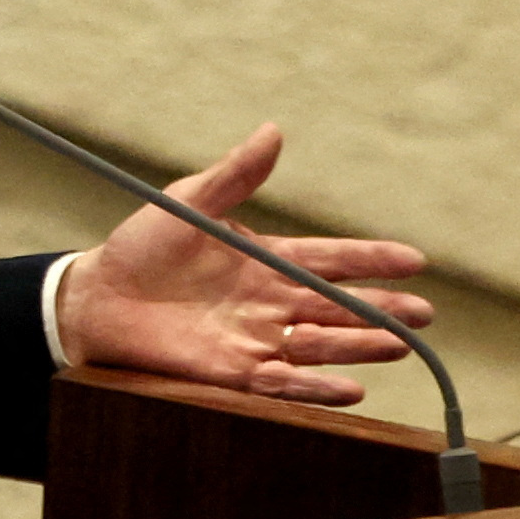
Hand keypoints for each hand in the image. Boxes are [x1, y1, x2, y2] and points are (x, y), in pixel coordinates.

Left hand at [53, 123, 431, 404]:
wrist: (97, 296)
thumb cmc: (142, 246)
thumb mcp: (190, 203)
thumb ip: (234, 175)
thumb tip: (273, 131)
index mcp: (267, 259)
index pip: (332, 259)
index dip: (372, 260)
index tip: (415, 260)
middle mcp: (271, 301)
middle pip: (338, 307)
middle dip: (382, 311)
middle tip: (422, 313)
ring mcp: (256, 338)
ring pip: (321, 345)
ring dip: (357, 345)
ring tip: (395, 344)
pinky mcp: (233, 372)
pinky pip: (284, 383)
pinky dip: (317, 387)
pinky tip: (351, 387)